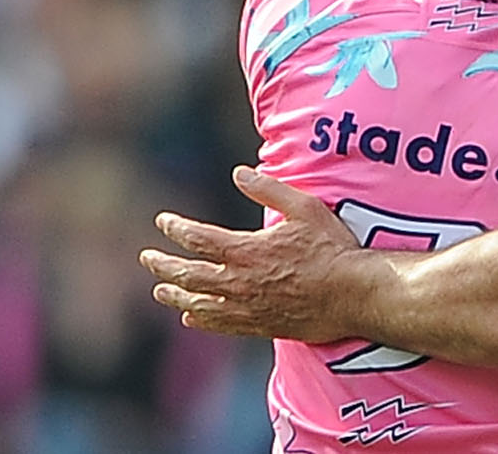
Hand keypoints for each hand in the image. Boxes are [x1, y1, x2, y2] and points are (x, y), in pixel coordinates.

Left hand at [141, 167, 364, 341]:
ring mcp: (246, 307)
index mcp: (246, 250)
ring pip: (197, 303)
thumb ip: (270, 189)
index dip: (176, 228)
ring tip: (160, 290)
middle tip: (147, 258)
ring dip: (175, 295)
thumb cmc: (332, 248)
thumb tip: (239, 173)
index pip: (198, 239)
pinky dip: (200, 319)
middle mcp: (238, 282)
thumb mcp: (306, 208)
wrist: (350, 294)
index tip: (163, 221)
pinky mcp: (258, 325)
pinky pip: (219, 324)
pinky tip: (191, 317)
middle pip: (188, 274)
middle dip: (164, 264)